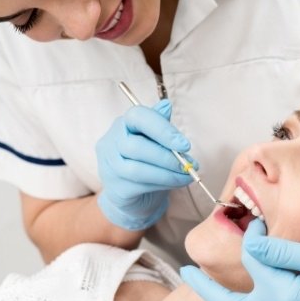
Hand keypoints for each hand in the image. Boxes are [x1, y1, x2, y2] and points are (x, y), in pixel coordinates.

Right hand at [96, 99, 194, 230]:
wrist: (131, 195)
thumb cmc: (145, 161)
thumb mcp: (154, 140)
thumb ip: (160, 124)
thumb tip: (166, 105)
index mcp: (123, 124)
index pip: (137, 117)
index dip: (162, 129)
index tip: (185, 145)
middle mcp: (111, 143)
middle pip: (136, 146)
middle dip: (167, 157)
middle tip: (189, 164)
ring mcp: (110, 167)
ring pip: (138, 169)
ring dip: (168, 173)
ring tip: (186, 175)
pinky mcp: (116, 188)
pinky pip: (140, 186)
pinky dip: (163, 184)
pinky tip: (177, 182)